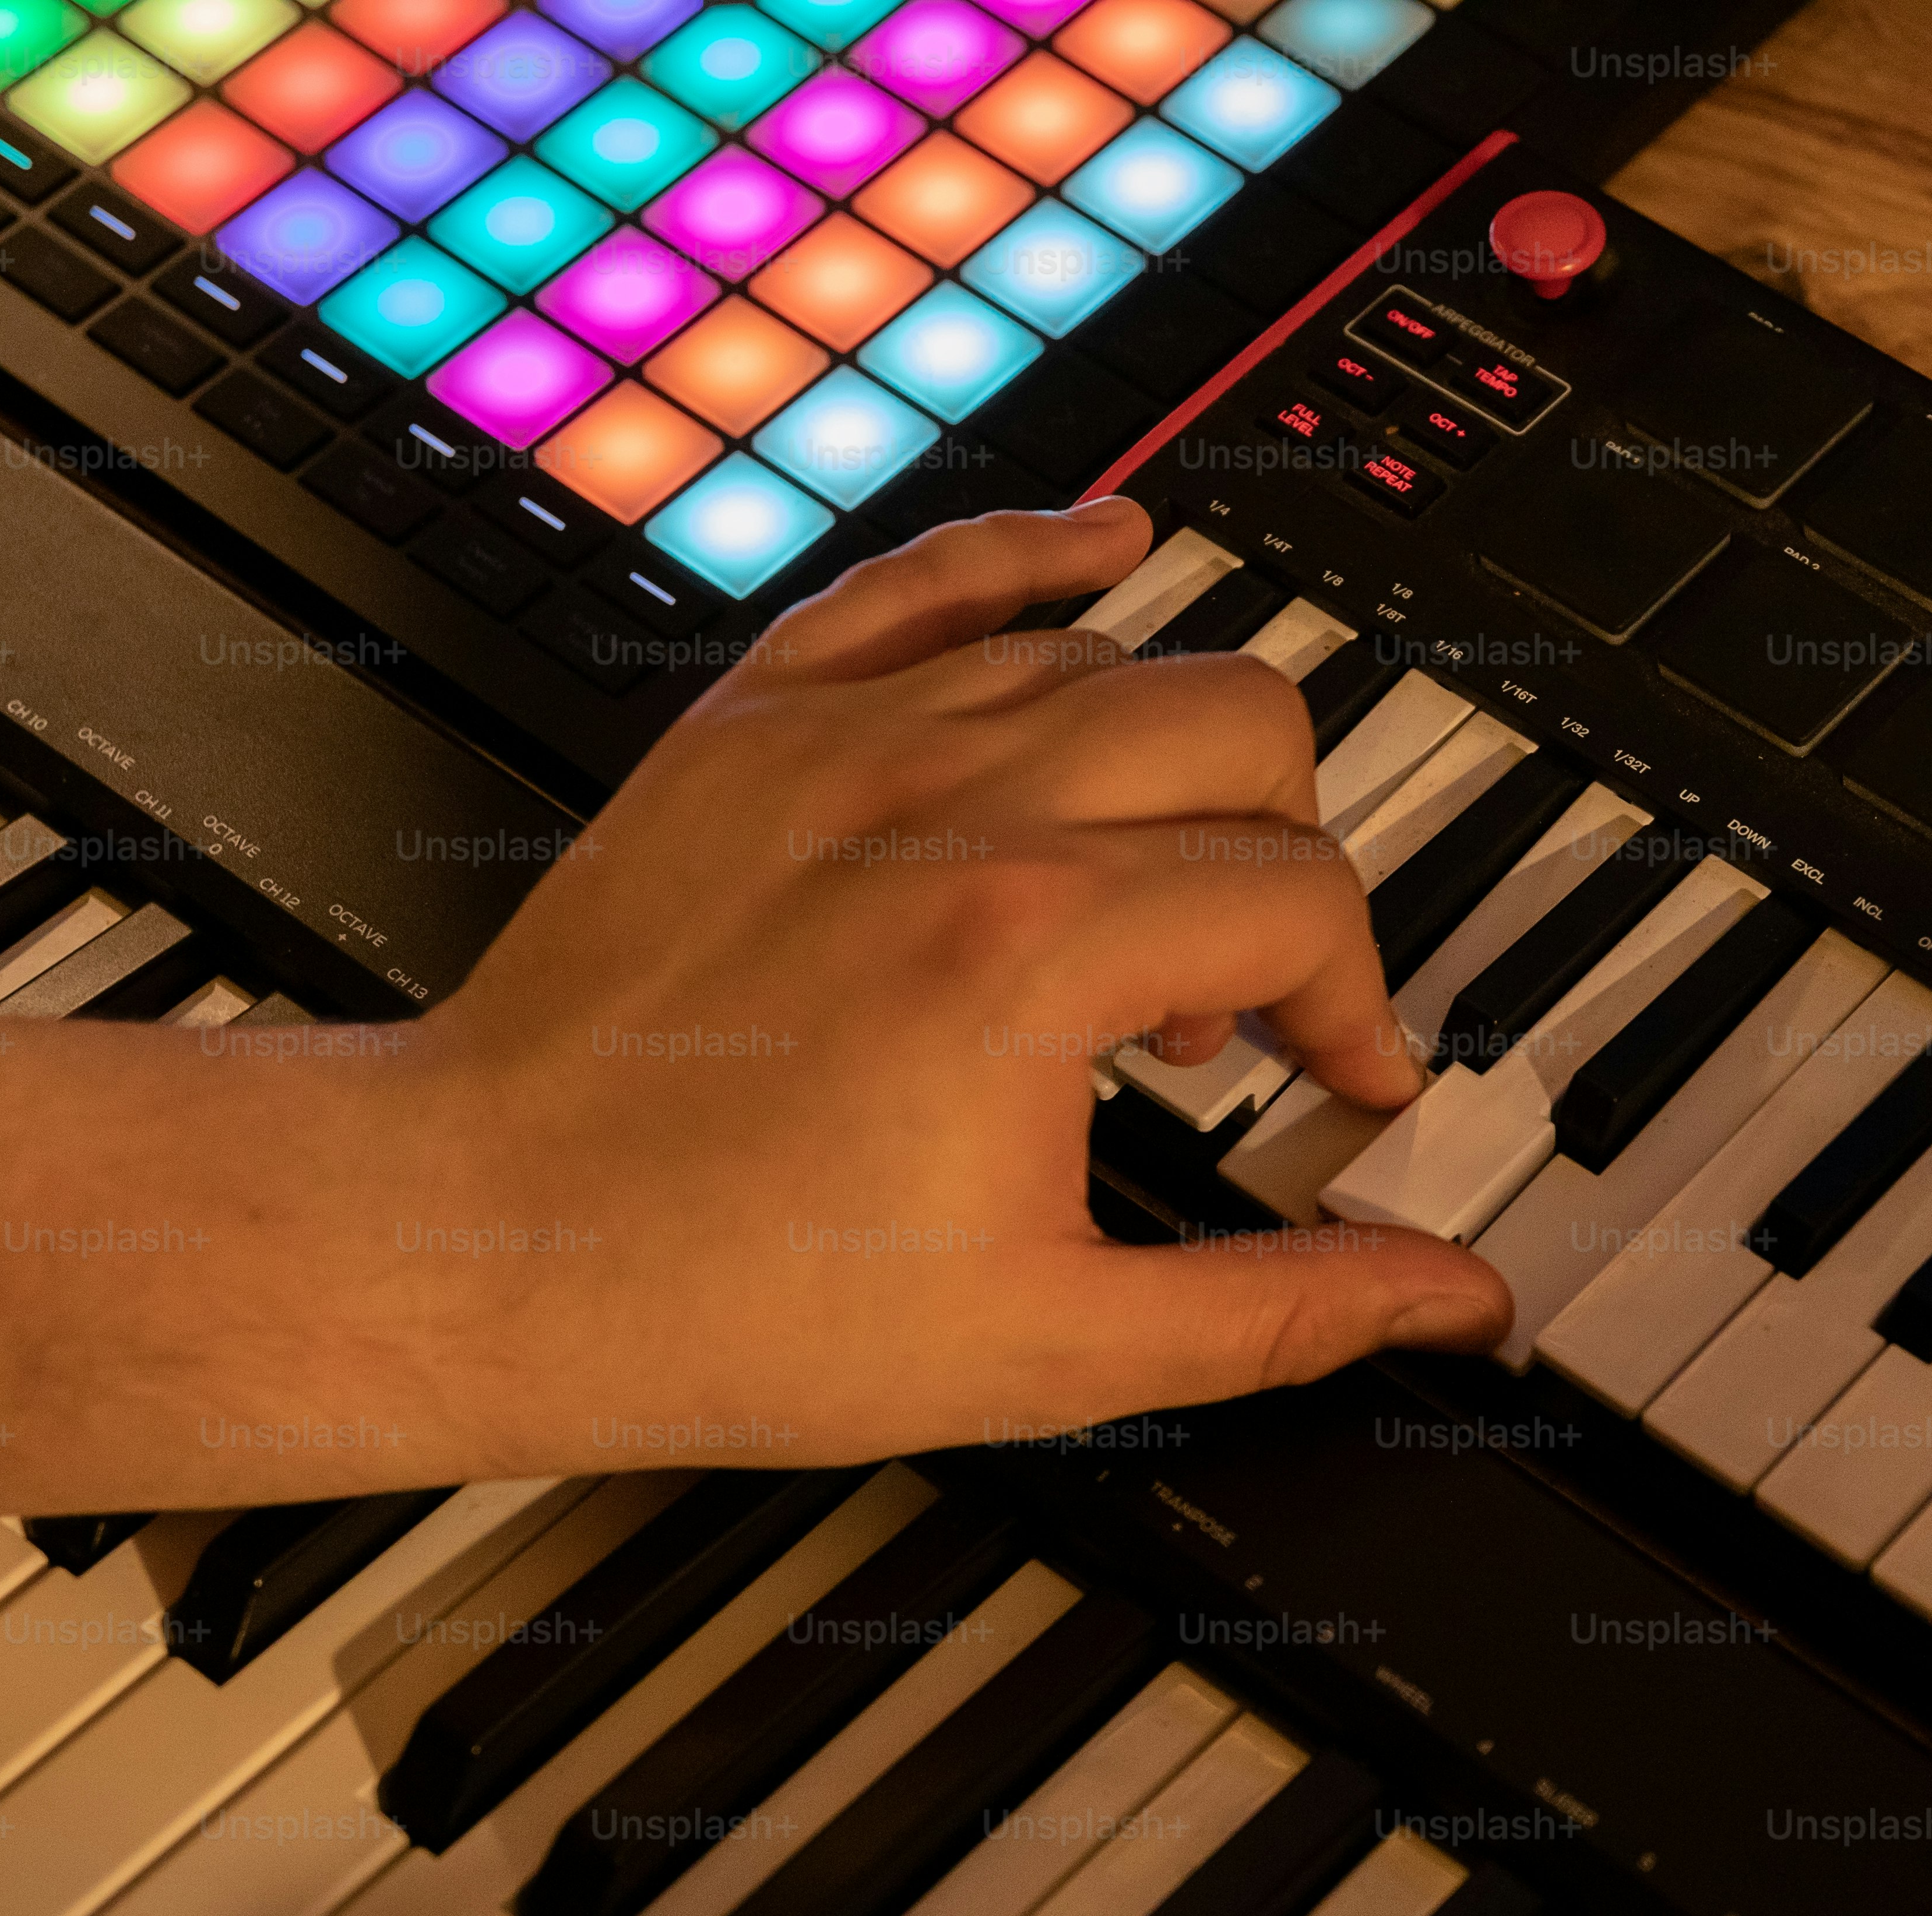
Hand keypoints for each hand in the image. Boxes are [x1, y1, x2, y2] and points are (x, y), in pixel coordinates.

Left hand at [0, 503, 1509, 1580]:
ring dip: (1184, 769)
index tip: (1341, 1091)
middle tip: (1255, 997)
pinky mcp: (757, 725)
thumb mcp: (1047, 1348)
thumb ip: (1276, 1308)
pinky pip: (931, 576)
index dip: (1362, 1009)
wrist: (481, 1240)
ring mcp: (846, 740)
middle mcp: (954, 804)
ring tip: (1154, 902)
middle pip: (1247, 733)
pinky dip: (1036, 550)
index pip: (1302, 903)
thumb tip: (1451, 1299)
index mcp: (1035, 950)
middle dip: (1294, 865)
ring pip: (1117, 656)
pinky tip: (1112, 551)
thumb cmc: (725, 1300)